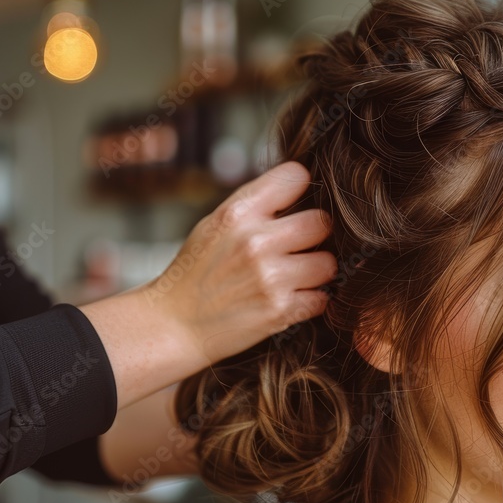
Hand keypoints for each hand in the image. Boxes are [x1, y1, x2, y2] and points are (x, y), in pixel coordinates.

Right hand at [81, 161, 335, 407]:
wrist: (174, 325)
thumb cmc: (196, 273)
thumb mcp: (214, 225)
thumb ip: (255, 207)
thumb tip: (301, 187)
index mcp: (237, 213)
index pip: (296, 177)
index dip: (301, 189)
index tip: (296, 203)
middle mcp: (255, 241)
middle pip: (322, 222)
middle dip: (315, 235)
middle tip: (301, 246)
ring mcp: (270, 277)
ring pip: (328, 263)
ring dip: (317, 271)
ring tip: (295, 276)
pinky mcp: (280, 310)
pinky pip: (321, 298)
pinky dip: (310, 301)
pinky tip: (290, 299)